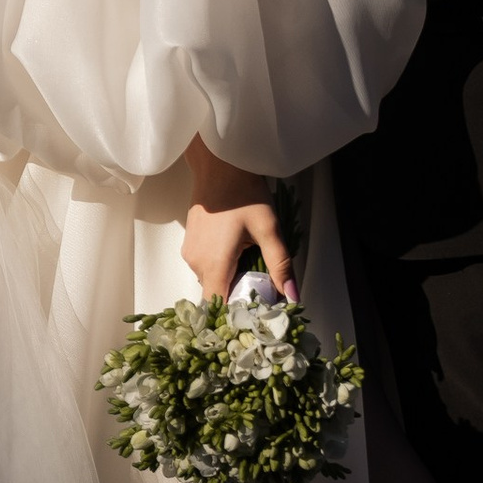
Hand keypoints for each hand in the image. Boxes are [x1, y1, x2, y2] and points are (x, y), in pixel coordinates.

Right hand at [182, 137, 294, 305]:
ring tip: (251, 266)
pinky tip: (237, 251)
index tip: (253, 316)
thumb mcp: (269, 228)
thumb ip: (280, 265)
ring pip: (210, 281)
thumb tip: (293, 297)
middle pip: (216, 296)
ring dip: (229, 280)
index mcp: (215, 264)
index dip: (234, 316)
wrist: (219, 165)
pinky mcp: (189, 244)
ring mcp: (189, 254)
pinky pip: (205, 267)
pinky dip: (221, 267)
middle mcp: (196, 263)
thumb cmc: (244, 194)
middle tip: (261, 289)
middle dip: (237, 297)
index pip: (217, 307)